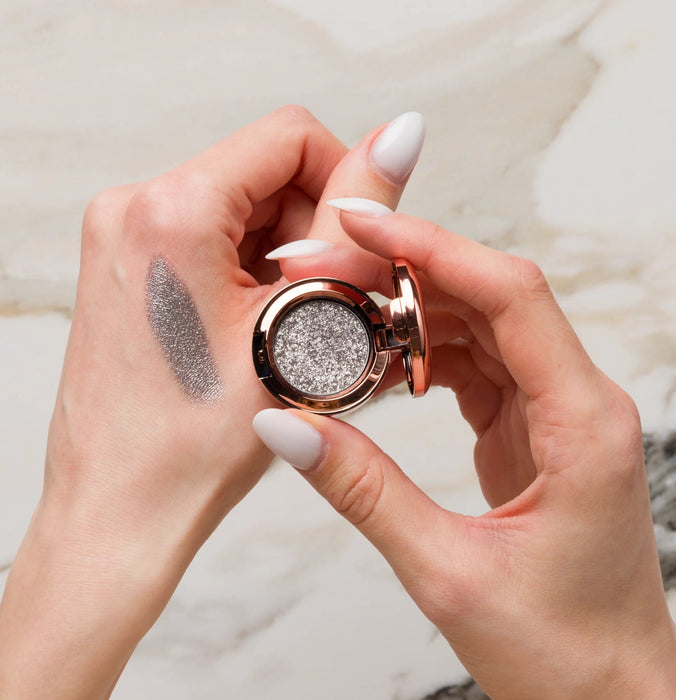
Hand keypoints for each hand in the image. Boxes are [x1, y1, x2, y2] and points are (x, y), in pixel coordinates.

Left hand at [0, 111, 424, 697]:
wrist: (122, 508)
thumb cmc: (195, 444)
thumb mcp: (300, 325)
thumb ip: (353, 223)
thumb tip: (399, 135)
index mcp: (172, 210)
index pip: (291, 136)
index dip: (346, 185)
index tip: (358, 250)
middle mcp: (133, 208)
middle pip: (265, 174)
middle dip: (313, 234)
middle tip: (324, 308)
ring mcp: (123, 236)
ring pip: (241, 209)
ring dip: (285, 259)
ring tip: (287, 331)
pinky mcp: (127, 265)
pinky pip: (209, 237)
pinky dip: (250, 271)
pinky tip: (256, 330)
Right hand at [253, 201, 675, 698]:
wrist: (609, 693)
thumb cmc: (562, 652)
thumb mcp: (448, 573)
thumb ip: (364, 493)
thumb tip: (288, 429)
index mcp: (583, 423)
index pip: (511, 294)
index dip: (434, 246)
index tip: (362, 223)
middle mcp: (578, 400)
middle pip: (489, 295)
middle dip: (404, 273)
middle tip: (324, 270)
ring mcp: (555, 409)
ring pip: (478, 324)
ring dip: (409, 314)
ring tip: (340, 320)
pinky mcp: (530, 424)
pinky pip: (473, 361)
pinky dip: (421, 353)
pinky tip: (378, 366)